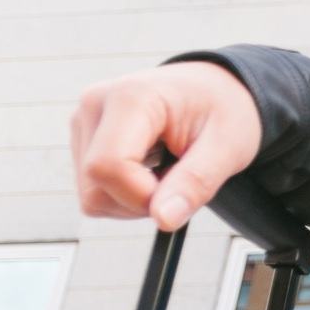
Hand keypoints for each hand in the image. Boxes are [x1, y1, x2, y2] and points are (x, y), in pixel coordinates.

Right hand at [71, 62, 261, 231]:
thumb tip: (164, 220)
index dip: (141, 196)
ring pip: (91, 195)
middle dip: (140, 201)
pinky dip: (125, 194)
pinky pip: (93, 191)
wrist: (214, 89)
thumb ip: (196, 183)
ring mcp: (84, 122)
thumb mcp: (227, 146)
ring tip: (168, 169)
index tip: (178, 195)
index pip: (109, 166)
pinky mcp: (82, 139)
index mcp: (131, 96)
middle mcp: (96, 105)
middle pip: (95, 187)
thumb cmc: (224, 110)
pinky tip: (150, 169)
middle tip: (180, 180)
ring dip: (133, 200)